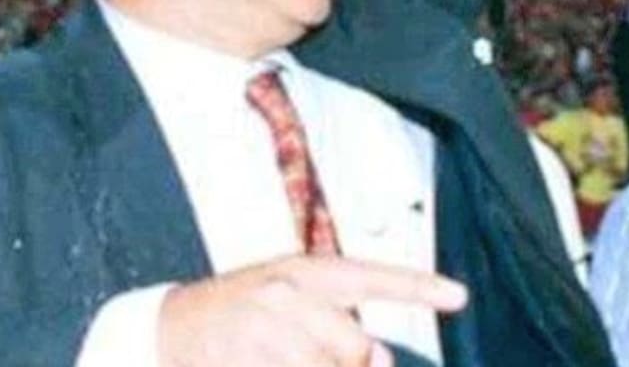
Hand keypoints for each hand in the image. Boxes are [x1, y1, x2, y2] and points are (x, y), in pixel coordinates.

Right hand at [157, 255, 467, 366]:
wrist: (169, 326)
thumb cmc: (242, 311)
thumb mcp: (289, 295)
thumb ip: (338, 318)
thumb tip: (382, 357)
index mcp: (302, 271)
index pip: (371, 274)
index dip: (417, 286)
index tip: (459, 295)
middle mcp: (285, 294)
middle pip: (357, 346)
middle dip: (352, 365)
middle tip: (322, 359)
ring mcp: (261, 332)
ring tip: (288, 360)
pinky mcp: (242, 363)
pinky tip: (274, 363)